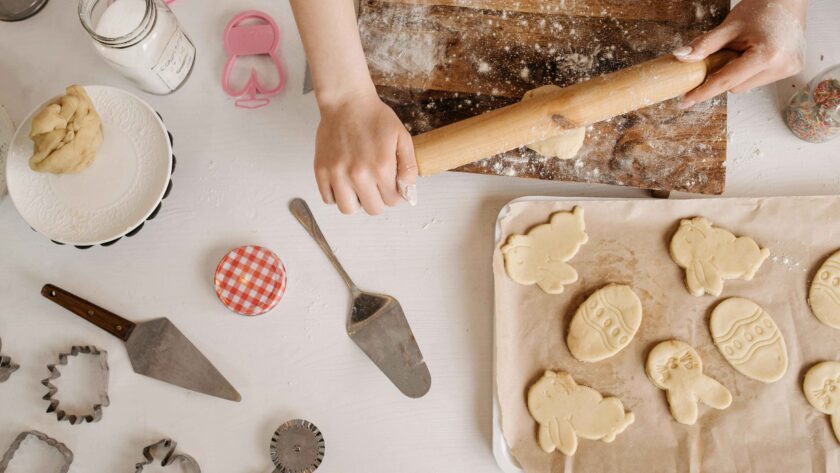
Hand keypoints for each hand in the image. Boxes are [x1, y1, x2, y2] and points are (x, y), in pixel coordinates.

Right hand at [314, 90, 417, 214]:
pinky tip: (344, 182)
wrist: (347, 101)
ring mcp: (337, 173)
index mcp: (381, 167)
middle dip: (379, 200)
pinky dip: (337, 195)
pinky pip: (328, 198)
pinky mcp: (321, 170)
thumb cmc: (375, 117)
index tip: (392, 186)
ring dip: (357, 202)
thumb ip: (409, 166)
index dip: (395, 195)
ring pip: (348, 209)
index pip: (393, 201)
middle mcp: (358, 174)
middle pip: (373, 209)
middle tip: (377, 186)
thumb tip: (407, 191)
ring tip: (359, 187)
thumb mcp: (402, 137)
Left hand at [673, 0, 807, 107]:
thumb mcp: (729, 26)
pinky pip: (759, 79)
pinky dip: (751, 71)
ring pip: (747, 85)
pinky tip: (757, 53)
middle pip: (736, 87)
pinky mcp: (792, 70)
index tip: (686, 101)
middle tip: (726, 52)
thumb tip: (681, 57)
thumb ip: (705, 45)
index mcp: (767, 55)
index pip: (727, 81)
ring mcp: (789, 70)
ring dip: (738, 74)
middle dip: (724, 75)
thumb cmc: (761, 8)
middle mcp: (782, 66)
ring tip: (746, 49)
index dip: (704, 91)